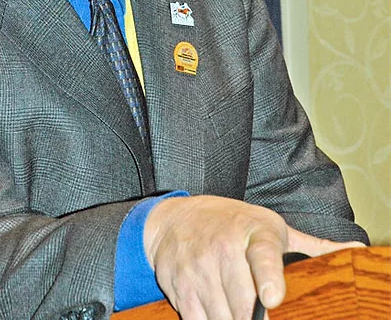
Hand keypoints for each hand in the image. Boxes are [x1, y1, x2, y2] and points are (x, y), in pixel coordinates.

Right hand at [143, 195, 363, 319]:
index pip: (262, 254)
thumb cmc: (230, 223)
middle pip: (244, 304)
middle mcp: (222, 247)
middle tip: (259, 314)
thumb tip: (357, 252)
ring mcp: (198, 267)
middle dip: (254, 319)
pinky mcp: (179, 285)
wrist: (172, 219)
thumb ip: (312, 245)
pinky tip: (214, 309)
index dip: (267, 278)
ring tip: (235, 309)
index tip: (272, 298)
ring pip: (223, 318)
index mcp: (254, 231)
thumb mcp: (270, 226)